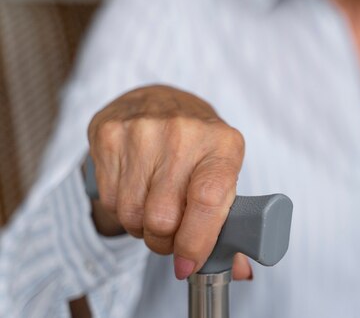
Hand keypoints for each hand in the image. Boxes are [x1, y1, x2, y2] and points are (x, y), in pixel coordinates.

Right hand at [87, 85, 251, 279]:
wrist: (159, 100)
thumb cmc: (198, 144)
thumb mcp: (224, 170)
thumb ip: (232, 221)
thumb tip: (239, 271)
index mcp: (222, 144)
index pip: (208, 200)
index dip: (196, 241)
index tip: (188, 263)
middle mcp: (183, 133)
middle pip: (163, 217)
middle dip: (165, 241)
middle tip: (171, 236)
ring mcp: (142, 130)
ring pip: (133, 214)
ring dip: (143, 228)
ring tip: (155, 209)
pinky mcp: (109, 133)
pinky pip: (110, 199)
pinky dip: (123, 208)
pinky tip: (136, 190)